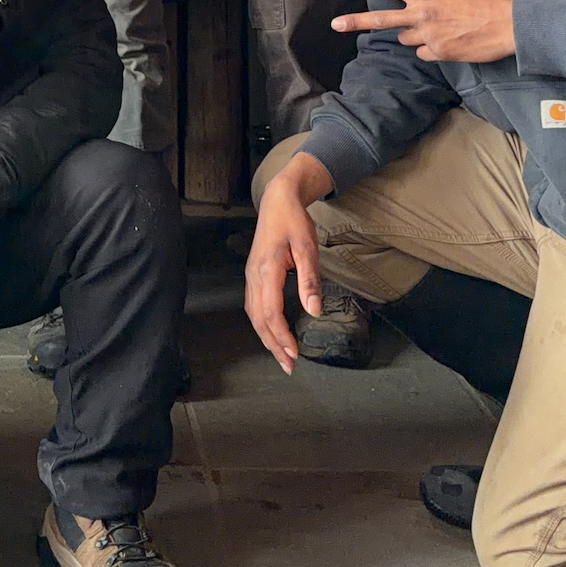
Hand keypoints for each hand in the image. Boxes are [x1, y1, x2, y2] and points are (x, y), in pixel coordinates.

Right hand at [246, 151, 334, 373]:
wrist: (278, 200)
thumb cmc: (294, 221)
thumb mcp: (308, 247)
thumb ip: (310, 280)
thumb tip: (314, 310)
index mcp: (267, 269)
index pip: (271, 312)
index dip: (281, 336)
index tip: (294, 354)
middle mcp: (254, 275)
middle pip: (259, 319)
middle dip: (273, 345)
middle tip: (289, 366)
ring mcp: (251, 276)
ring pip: (254, 315)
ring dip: (267, 337)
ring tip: (282, 355)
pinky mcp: (253, 275)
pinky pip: (253, 306)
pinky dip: (262, 324)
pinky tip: (272, 333)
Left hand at [332, 0, 516, 64]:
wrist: (509, 25)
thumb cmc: (487, 3)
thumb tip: (422, 7)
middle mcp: (423, 16)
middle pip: (382, 20)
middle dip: (356, 22)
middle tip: (335, 24)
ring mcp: (429, 37)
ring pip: (405, 39)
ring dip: (413, 35)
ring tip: (439, 29)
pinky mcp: (439, 54)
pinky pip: (423, 53)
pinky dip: (431, 49)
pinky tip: (450, 43)